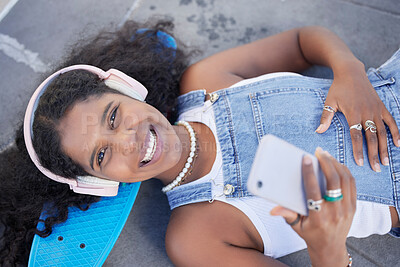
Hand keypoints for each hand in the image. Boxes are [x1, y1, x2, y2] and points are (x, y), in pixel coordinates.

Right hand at [270, 147, 355, 266]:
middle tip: (318, 152)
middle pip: (334, 181)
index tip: (306, 159)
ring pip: (345, 179)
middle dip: (326, 162)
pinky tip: (336, 164)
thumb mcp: (296, 226)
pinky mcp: (354, 206)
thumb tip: (272, 209)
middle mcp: (335, 212)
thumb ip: (287, 215)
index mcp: (318, 217)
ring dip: (336, 164)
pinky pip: (352, 183)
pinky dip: (345, 171)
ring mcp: (347, 209)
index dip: (309, 173)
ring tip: (326, 155)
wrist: (331, 248)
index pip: (314, 191)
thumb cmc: (310, 234)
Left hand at [315, 60, 399, 171]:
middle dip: (373, 154)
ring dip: (384, 148)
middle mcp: (366, 113)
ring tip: (385, 162)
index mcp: (353, 114)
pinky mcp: (381, 107)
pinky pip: (391, 122)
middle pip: (371, 137)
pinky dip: (396, 133)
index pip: (356, 136)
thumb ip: (326, 117)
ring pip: (382, 133)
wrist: (351, 73)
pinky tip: (398, 144)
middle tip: (375, 168)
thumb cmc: (338, 88)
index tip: (360, 163)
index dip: (358, 150)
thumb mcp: (329, 102)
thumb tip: (318, 131)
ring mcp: (376, 110)